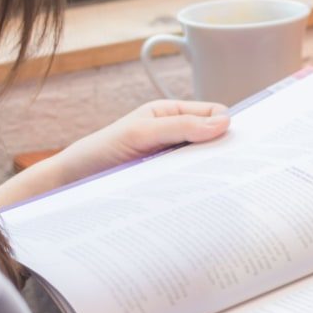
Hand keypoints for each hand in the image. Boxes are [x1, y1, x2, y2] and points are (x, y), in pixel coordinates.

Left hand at [0, 100, 230, 208]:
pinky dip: (200, 189)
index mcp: (172, 114)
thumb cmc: (100, 152)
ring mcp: (173, 161)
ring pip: (206, 164)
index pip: (215, 114)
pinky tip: (204, 198)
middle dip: (226, 152)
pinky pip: (193, 184)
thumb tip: (224, 123)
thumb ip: (180, 127)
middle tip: (239, 168)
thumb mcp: (140, 133)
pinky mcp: (169, 183)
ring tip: (222, 186)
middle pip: (215, 140)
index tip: (241, 144)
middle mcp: (176, 136)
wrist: (71, 184)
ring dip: (212, 173)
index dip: (229, 127)